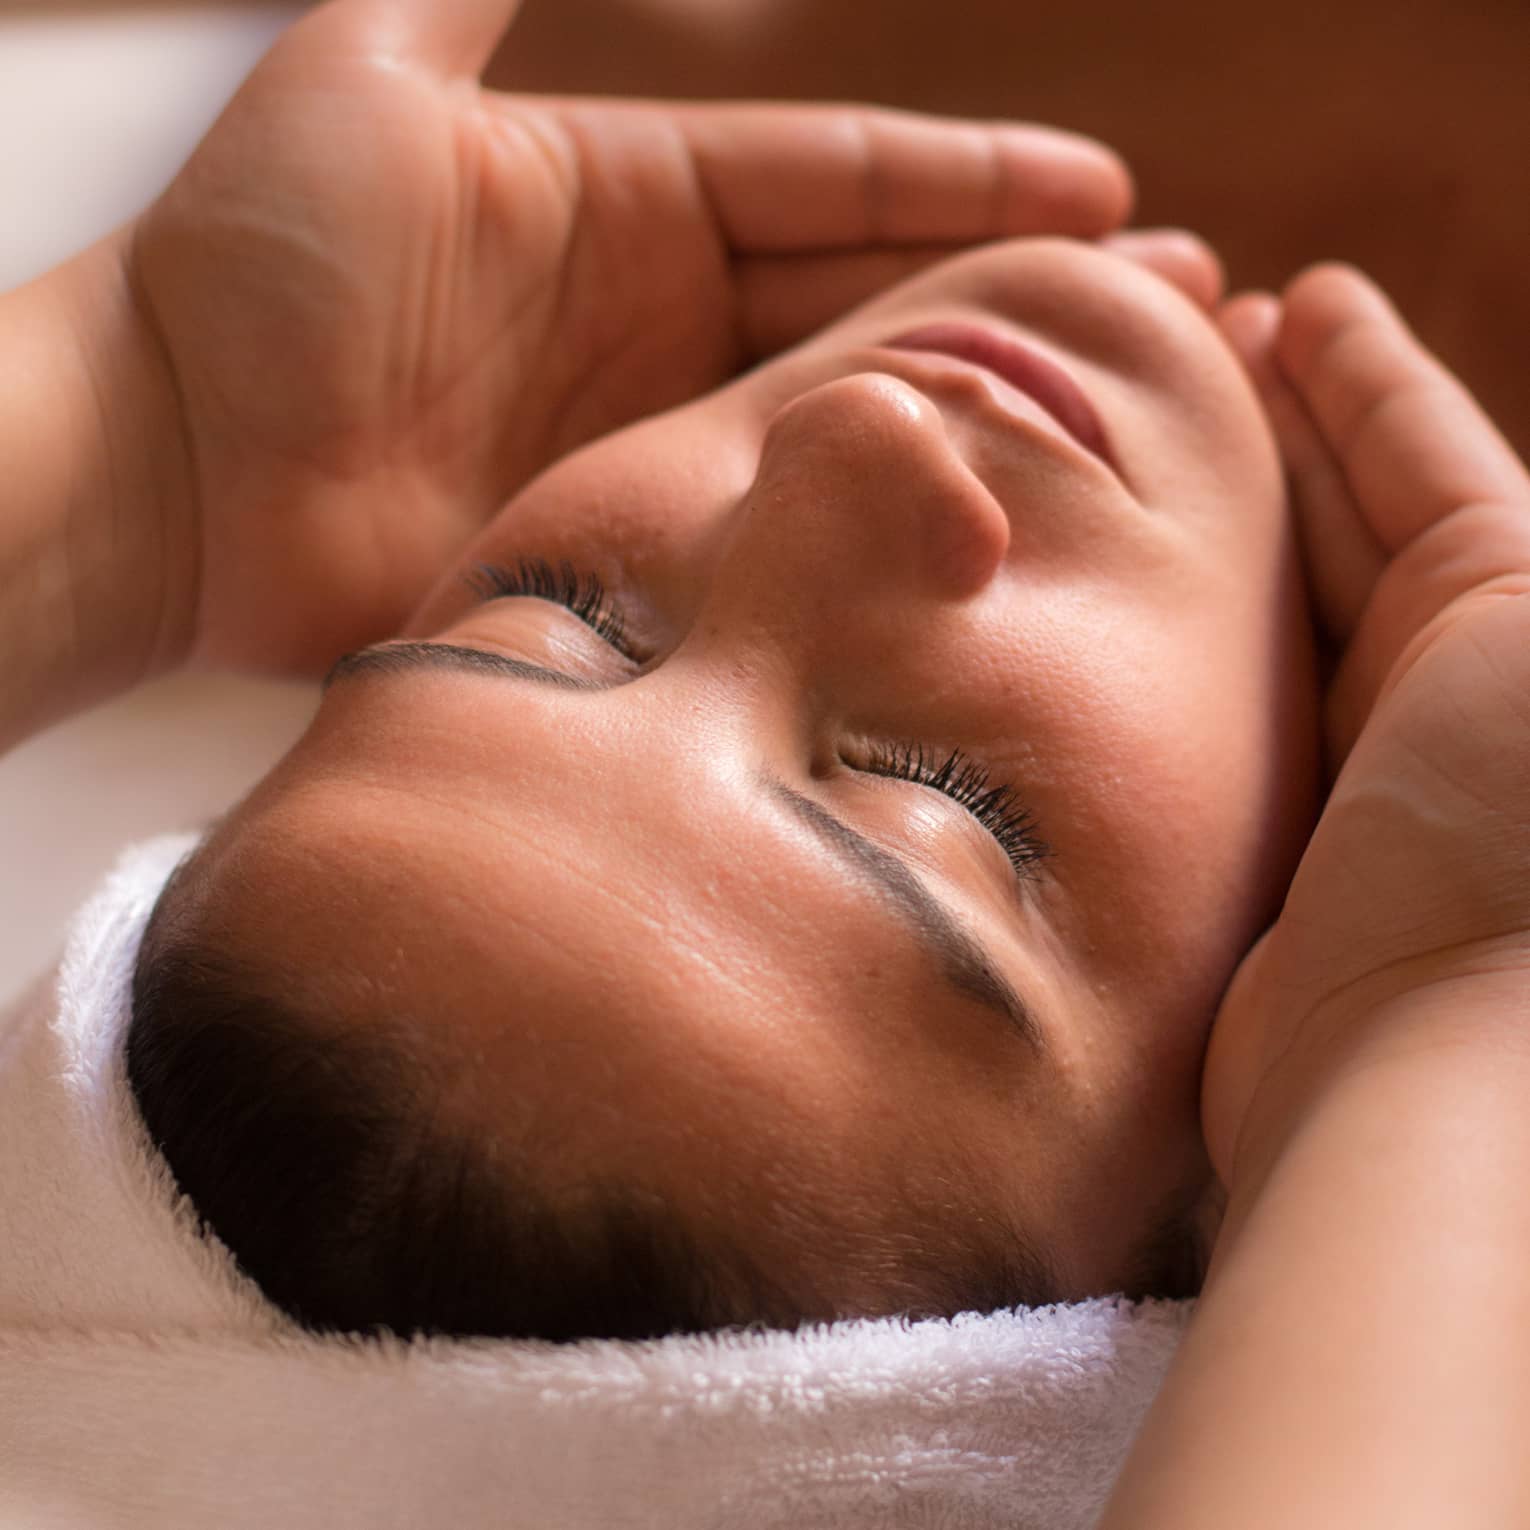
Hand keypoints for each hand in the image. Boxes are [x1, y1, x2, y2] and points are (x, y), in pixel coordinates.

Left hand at [124, 0, 1131, 674]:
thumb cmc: (257, 267)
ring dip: (981, 412)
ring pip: (851, 416)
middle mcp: (670, 322)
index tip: (1104, 192)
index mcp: (638, 197)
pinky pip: (781, 531)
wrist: (175, 468)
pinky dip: (872, 526)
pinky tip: (974, 526)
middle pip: (879, 298)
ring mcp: (663, 441)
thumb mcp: (371, 70)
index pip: (843, 181)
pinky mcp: (640, 546)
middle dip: (1024, 294)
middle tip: (1182, 302)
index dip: (972, 180)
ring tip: (1128, 411)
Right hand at [1200, 267, 1529, 1195]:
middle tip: (1192, 331)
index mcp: (1522, 625)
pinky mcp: (1255, 819)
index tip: (1300, 297)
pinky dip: (1164, 601)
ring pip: (1263, 588)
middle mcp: (1443, 687)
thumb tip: (1420, 490)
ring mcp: (1342, 756)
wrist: (1426, 1067)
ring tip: (1140, 409)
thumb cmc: (1520, 840)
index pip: (1430, 462)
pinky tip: (1119, 543)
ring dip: (1215, 499)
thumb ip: (1477, 533)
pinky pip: (1202, 676)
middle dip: (1279, 421)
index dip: (1365, 378)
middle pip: (1342, 514)